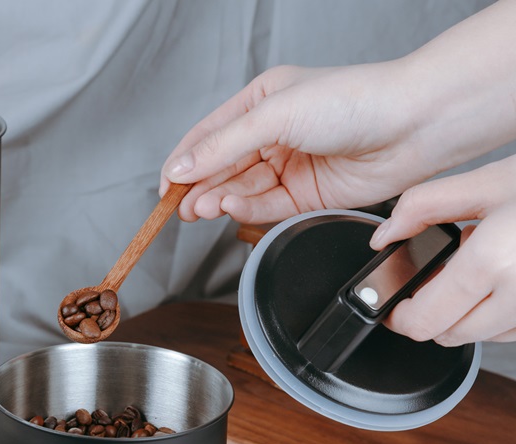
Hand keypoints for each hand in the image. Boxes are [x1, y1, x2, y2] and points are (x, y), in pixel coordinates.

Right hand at [159, 62, 431, 223]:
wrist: (411, 124)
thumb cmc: (352, 100)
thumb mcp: (273, 116)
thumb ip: (222, 146)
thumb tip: (179, 168)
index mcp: (259, 103)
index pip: (206, 138)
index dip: (182, 164)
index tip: (164, 189)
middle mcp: (272, 135)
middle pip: (221, 168)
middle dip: (199, 187)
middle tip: (182, 208)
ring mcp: (289, 166)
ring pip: (241, 190)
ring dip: (220, 200)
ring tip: (203, 209)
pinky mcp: (306, 194)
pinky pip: (266, 206)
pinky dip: (246, 210)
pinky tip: (232, 208)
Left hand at [371, 155, 515, 345]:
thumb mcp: (486, 182)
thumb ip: (422, 208)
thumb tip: (385, 237)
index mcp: (492, 262)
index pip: (424, 320)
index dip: (399, 316)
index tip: (393, 304)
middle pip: (449, 336)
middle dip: (431, 314)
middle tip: (433, 281)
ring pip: (483, 337)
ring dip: (467, 315)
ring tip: (478, 269)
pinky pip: (515, 331)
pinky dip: (499, 314)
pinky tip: (505, 277)